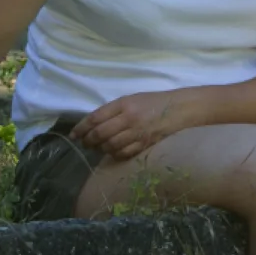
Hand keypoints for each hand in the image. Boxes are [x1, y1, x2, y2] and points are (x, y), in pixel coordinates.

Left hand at [69, 90, 190, 160]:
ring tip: (98, 148)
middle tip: (85, 144)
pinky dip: (115, 154)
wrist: (182, 109)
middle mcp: (129, 118)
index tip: (74, 135)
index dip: (81, 128)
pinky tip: (113, 152)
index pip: (95, 117)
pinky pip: (124, 153)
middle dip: (88, 141)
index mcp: (124, 104)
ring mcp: (138, 132)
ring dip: (101, 149)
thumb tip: (93, 125)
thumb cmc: (155, 103)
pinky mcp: (146, 144)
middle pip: (100, 133)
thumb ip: (114, 110)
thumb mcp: (133, 100)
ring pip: (110, 145)